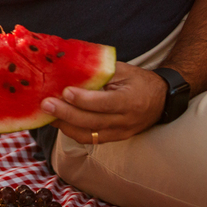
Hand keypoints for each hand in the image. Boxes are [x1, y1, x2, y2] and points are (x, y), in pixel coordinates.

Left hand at [40, 62, 167, 143]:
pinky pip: (89, 139)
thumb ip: (100, 70)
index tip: (65, 91)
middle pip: (92, 122)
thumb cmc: (138, 81)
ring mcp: (120, 133)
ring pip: (88, 135)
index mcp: (131, 100)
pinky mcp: (113, 139)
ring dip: (64, 125)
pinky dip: (71, 131)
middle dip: (66, 113)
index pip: (105, 103)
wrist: (161, 100)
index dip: (84, 99)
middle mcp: (126, 121)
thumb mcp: (124, 70)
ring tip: (45, 114)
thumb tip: (70, 67)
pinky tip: (57, 121)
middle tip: (46, 104)